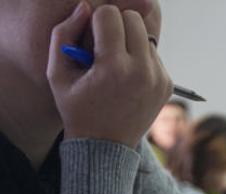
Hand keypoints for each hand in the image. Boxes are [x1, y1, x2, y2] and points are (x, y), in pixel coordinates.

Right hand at [47, 2, 172, 147]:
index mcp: (113, 67)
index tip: (90, 39)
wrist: (104, 148)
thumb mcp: (58, 74)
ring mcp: (158, 78)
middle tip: (104, 46)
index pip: (110, 15)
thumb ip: (63, 34)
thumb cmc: (77, 109)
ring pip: (146, 36)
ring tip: (115, 65)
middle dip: (117, 25)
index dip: (96, 22)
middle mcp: (141, 71)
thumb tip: (84, 7)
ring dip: (130, 42)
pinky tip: (126, 78)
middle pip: (133, 18)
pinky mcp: (167, 85)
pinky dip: (140, 59)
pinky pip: (154, 55)